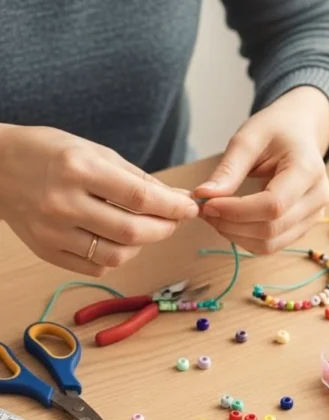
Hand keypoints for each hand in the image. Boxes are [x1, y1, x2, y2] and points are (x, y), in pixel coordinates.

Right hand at [0, 125, 197, 274]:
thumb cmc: (50, 154)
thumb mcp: (92, 151)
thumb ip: (136, 178)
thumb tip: (178, 199)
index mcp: (78, 169)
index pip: (140, 197)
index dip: (173, 207)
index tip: (190, 208)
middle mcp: (64, 203)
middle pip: (132, 231)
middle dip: (163, 229)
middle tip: (173, 222)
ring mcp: (53, 232)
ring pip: (116, 256)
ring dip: (141, 246)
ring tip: (144, 230)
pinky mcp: (47, 252)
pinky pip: (96, 268)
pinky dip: (115, 258)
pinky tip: (117, 241)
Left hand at [195, 87, 328, 253]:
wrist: (301, 131)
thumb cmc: (276, 129)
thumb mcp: (249, 138)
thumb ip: (228, 169)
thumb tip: (203, 196)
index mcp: (308, 169)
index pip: (273, 205)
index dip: (237, 211)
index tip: (207, 203)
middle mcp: (318, 198)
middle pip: (271, 229)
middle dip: (232, 225)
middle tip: (205, 210)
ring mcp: (314, 216)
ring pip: (270, 244)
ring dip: (236, 236)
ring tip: (216, 216)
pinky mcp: (304, 227)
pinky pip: (272, 245)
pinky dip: (246, 239)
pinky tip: (231, 222)